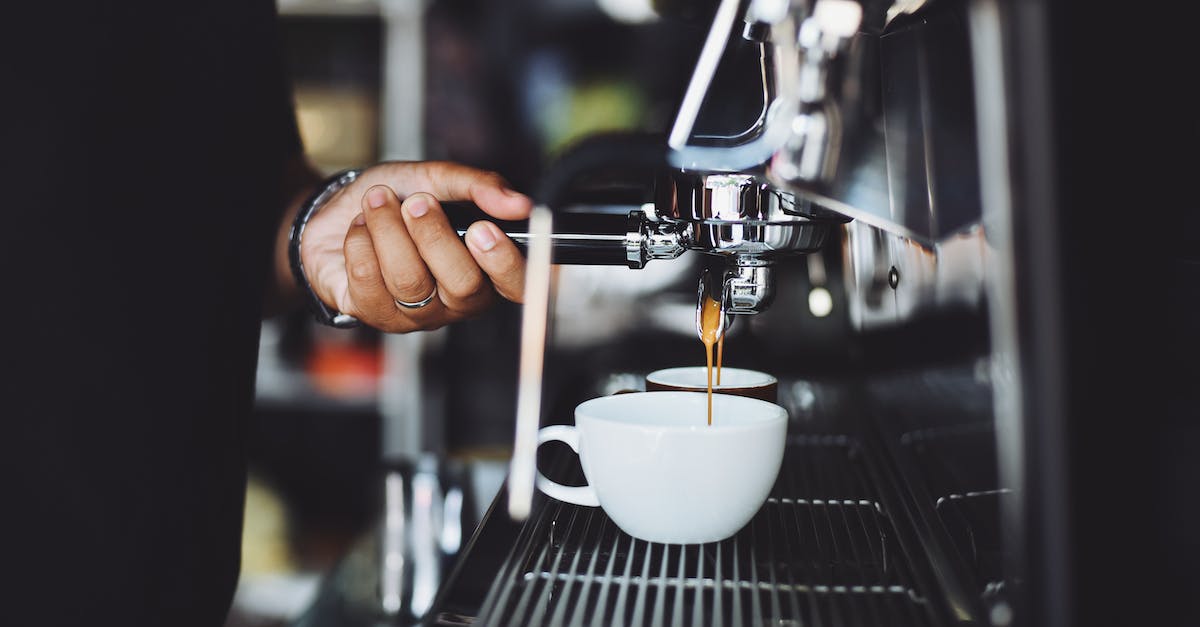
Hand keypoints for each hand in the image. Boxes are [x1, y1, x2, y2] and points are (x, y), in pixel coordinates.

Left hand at [300, 161, 532, 331]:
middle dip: (434, 235)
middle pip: (464, 285)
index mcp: (487, 269)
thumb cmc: (395, 199)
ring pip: (410, 281)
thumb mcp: (437, 179)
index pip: (518, 287)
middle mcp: (457, 299)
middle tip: (416, 201)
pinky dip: (360, 241)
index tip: (482, 228)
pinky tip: (360, 228)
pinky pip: (369, 280)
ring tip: (377, 202)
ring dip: (388, 229)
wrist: (337, 210)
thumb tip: (518, 202)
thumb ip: (479, 187)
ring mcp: (418, 313)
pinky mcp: (375, 315)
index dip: (504, 263)